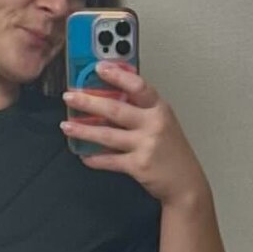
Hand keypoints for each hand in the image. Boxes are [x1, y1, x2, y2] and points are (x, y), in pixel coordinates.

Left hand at [61, 62, 210, 207]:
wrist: (186, 183)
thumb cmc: (173, 153)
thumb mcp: (164, 123)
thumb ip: (142, 110)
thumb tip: (112, 98)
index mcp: (160, 109)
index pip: (137, 86)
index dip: (117, 75)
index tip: (99, 68)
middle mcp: (153, 124)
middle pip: (115, 109)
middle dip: (88, 102)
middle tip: (70, 97)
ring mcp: (145, 145)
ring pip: (107, 134)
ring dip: (83, 130)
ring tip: (66, 125)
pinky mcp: (138, 166)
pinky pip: (109, 160)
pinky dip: (94, 158)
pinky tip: (83, 154)